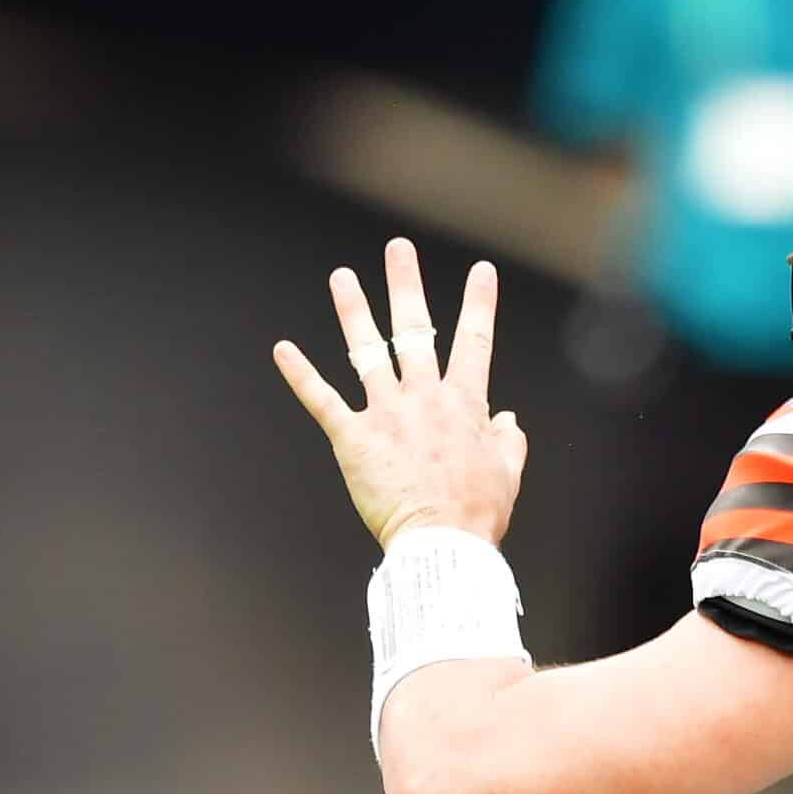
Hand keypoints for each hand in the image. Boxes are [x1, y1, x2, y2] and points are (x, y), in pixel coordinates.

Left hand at [274, 238, 528, 549]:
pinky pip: (323, 400)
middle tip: (399, 249)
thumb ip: (509, 442)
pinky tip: (283, 350)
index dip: (479, 303)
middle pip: (415, 330)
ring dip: (353, 311)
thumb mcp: (507, 474)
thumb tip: (508, 420)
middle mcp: (424, 398)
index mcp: (464, 405)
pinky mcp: (354, 439)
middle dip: (406, 285)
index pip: (474, 342)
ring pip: (367, 352)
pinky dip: (301, 375)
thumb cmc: (477, 513)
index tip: (482, 271)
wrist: (443, 543)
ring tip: (342, 278)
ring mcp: (386, 415)